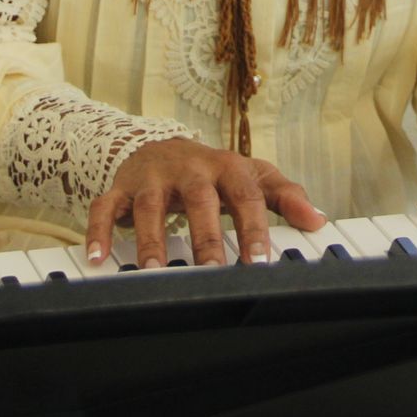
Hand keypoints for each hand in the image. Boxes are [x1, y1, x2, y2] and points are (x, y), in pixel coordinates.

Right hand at [87, 138, 326, 268]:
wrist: (161, 145)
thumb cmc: (213, 171)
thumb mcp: (252, 176)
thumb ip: (285, 196)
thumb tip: (318, 220)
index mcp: (225, 166)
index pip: (244, 195)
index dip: (254, 226)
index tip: (259, 260)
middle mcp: (189, 168)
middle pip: (197, 199)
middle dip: (205, 235)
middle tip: (212, 270)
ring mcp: (152, 177)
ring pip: (148, 206)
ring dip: (151, 239)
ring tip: (154, 271)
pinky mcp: (121, 187)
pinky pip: (105, 208)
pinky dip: (99, 231)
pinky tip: (98, 258)